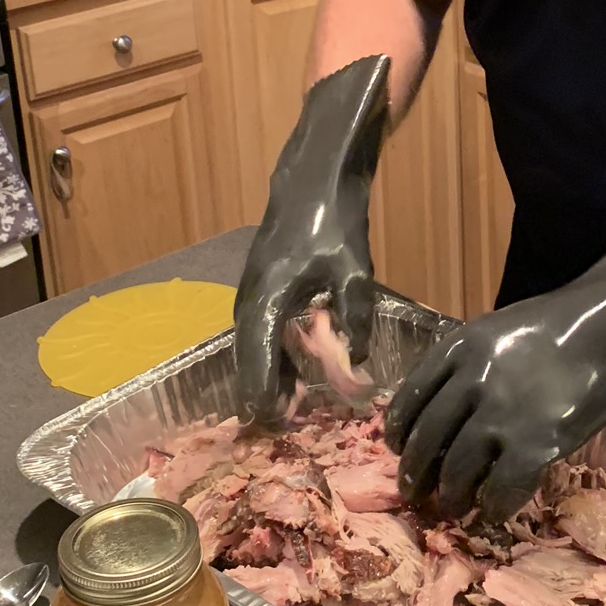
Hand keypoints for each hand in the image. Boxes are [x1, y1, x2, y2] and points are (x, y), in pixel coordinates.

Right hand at [233, 56, 389, 422]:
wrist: (315, 175)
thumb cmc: (334, 219)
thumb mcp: (354, 272)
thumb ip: (355, 321)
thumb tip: (356, 366)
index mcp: (266, 302)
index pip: (257, 363)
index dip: (263, 398)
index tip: (267, 427)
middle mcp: (249, 301)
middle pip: (249, 360)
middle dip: (262, 394)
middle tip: (274, 430)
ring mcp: (251, 292)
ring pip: (254, 346)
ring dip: (268, 376)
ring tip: (284, 410)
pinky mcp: (261, 286)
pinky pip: (261, 331)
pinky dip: (272, 354)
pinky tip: (292, 370)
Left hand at [386, 300, 605, 521]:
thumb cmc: (559, 330)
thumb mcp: (497, 332)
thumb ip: (466, 366)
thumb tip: (440, 414)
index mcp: (459, 349)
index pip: (410, 397)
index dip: (398, 430)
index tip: (395, 448)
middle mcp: (471, 381)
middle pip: (426, 439)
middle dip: (415, 473)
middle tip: (413, 492)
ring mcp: (501, 415)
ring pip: (456, 471)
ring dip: (450, 496)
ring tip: (452, 507)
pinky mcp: (533, 445)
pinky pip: (500, 489)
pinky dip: (492, 507)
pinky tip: (492, 512)